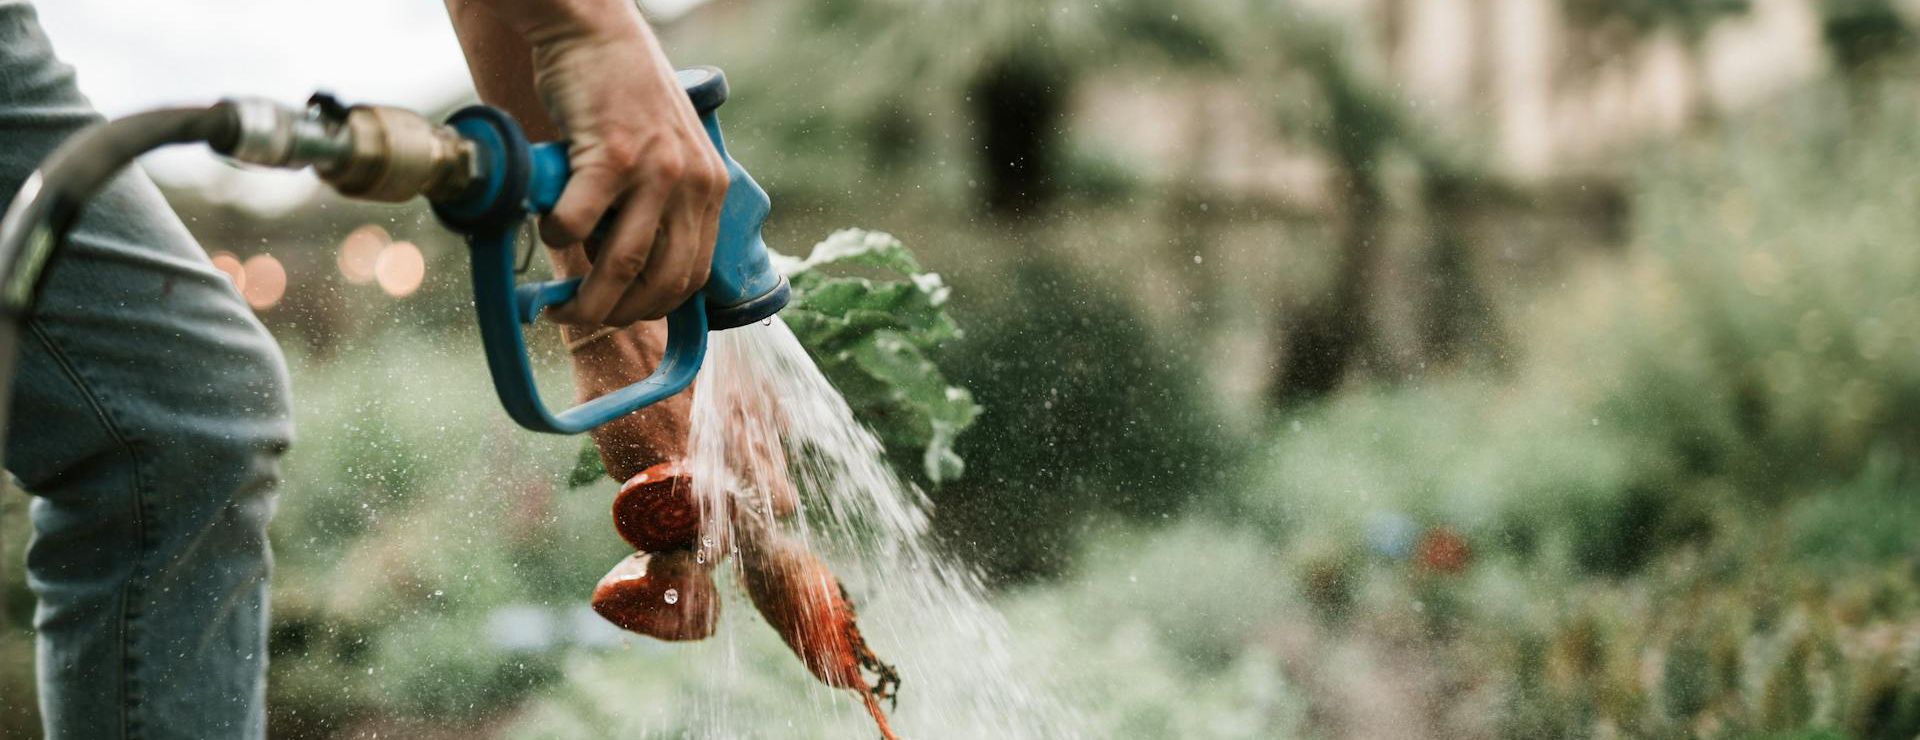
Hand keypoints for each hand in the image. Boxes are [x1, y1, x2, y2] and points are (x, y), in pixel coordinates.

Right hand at [475, 1, 728, 326]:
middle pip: (661, 282)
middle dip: (618, 315)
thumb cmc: (616, 95)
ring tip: (557, 305)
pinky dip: (556, 240)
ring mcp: (655, 170)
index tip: (622, 316)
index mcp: (709, 187)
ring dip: (585, 298)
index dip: (655, 307)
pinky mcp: (612, 155)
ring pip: (621, 266)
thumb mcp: (661, 152)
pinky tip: (547, 229)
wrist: (593, 30)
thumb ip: (654, 205)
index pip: (693, 274)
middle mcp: (692, 182)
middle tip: (580, 316)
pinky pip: (577, 224)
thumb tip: (620, 272)